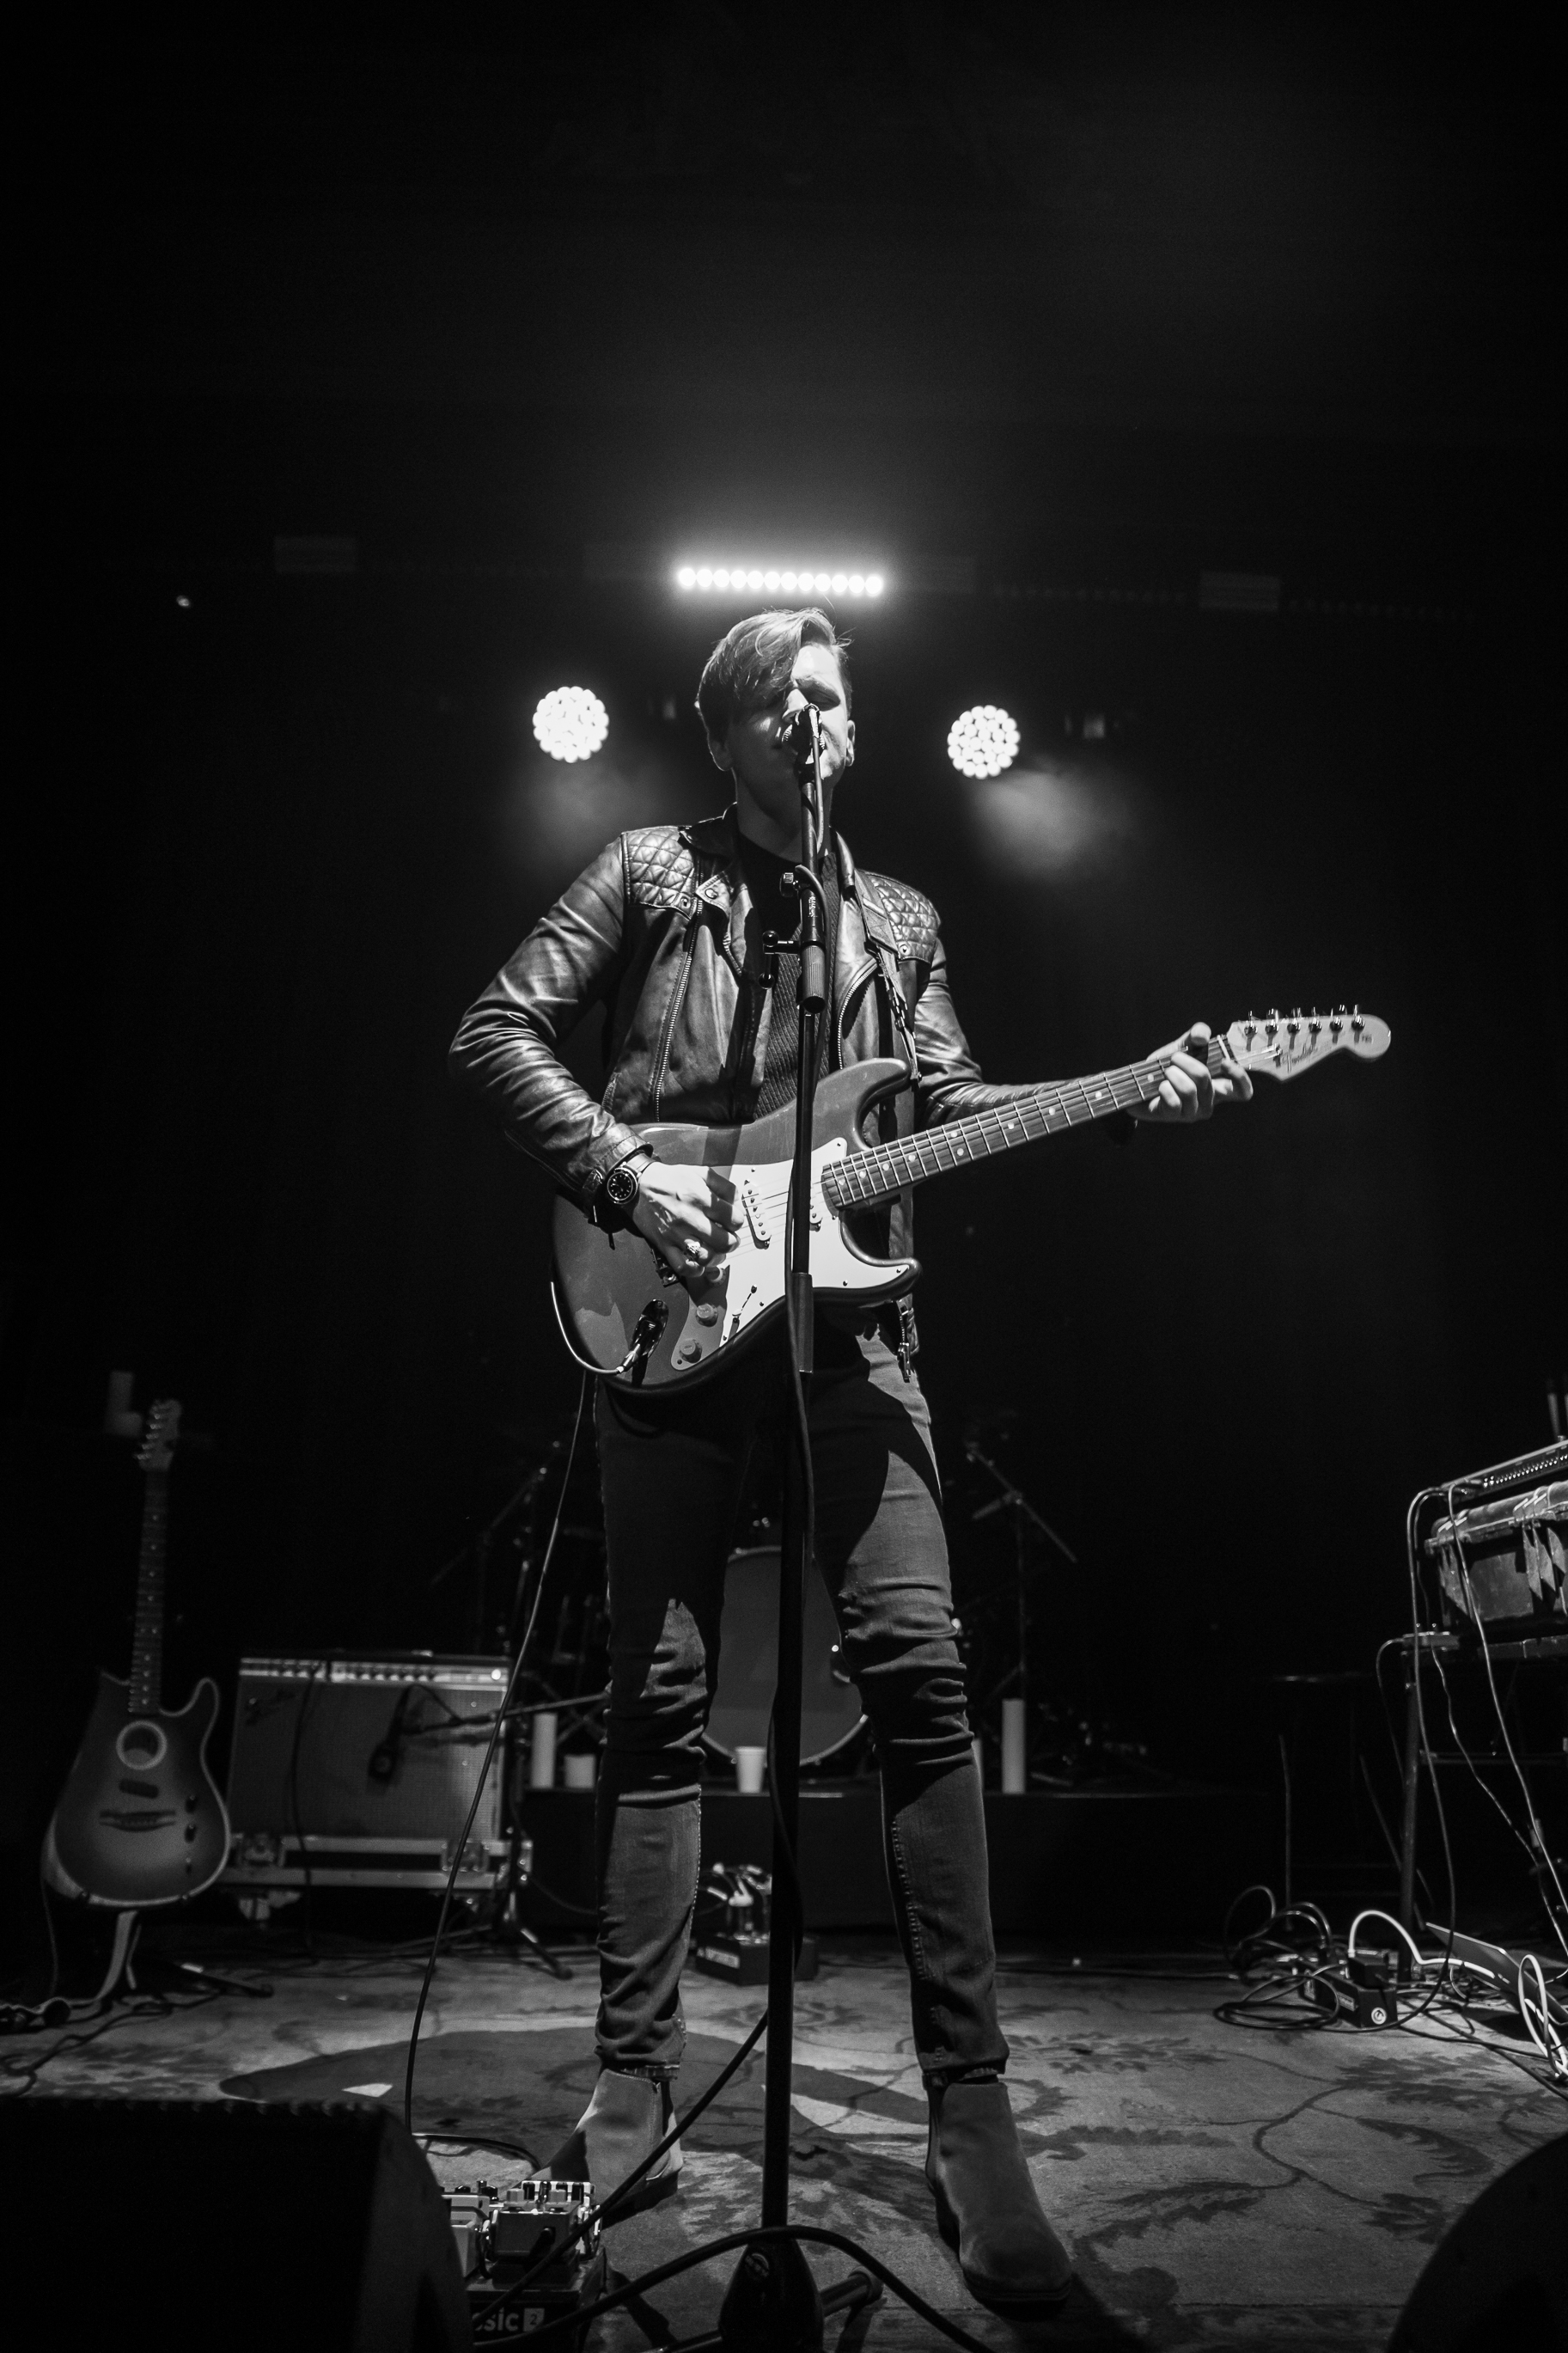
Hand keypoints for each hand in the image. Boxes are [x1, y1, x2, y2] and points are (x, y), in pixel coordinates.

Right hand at [632, 1162, 741, 1282]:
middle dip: (732, 1241)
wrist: (639, 1186)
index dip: (738, 1221)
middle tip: (729, 1238)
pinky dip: (694, 1270)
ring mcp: (676, 1233)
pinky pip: (682, 1266)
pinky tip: (699, 1263)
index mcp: (700, 1198)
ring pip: (706, 1257)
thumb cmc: (669, 1180)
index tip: (733, 1221)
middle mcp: (690, 1218)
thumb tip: (737, 1202)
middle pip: (725, 1241)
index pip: (734, 1219)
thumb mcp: (700, 1172)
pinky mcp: (664, 1244)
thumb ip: (723, 1186)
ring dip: (717, 1257)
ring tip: (716, 1251)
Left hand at [1129, 1022, 1252, 1121]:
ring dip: (1173, 1074)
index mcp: (1218, 1087)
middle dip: (1187, 1062)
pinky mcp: (1174, 1116)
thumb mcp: (1183, 1046)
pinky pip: (1173, 1101)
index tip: (1224, 1062)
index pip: (1243, 1092)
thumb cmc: (1168, 1067)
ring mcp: (1192, 1112)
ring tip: (1166, 1072)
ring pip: (1188, 1090)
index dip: (1239, 1077)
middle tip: (1175, 1058)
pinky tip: (1160, 1086)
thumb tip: (1202, 1036)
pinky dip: (1164, 1087)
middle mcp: (1209, 1102)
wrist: (1139, 1084)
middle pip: (1207, 1081)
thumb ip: (1196, 1035)